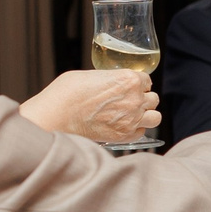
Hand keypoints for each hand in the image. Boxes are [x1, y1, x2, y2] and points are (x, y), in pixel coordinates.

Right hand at [21, 69, 159, 144]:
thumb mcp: (90, 75)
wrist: (55, 116)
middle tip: (130, 102)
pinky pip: (141, 132)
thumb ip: (110, 79)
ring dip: (146, 115)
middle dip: (143, 99)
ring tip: (133, 115)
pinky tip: (124, 126)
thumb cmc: (67, 93)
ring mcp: (131, 119)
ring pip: (155, 117)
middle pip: (153, 99)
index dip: (139, 84)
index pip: (146, 80)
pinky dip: (136, 130)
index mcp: (128, 79)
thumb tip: (113, 84)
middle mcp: (134, 99)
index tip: (133, 88)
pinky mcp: (124, 136)